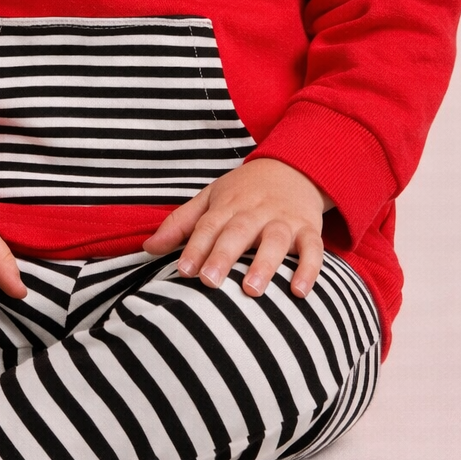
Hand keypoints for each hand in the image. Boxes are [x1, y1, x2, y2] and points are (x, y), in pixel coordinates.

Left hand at [142, 158, 330, 298]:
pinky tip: (299, 292)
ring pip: (275, 241)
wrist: (294, 167)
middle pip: (238, 232)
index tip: (183, 271)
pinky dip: (309, 269)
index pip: (208, 226)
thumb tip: (147, 247)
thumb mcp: (211, 198)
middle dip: (223, 256)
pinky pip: (313, 250)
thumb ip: (180, 224)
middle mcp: (255, 212)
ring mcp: (284, 221)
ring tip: (252, 289)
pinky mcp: (309, 229)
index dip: (195, 247)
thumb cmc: (245, 191)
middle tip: (210, 281)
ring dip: (264, 264)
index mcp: (228, 205)